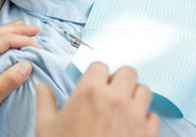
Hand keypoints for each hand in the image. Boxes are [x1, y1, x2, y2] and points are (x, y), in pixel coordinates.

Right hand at [36, 62, 159, 136]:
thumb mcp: (46, 127)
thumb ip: (45, 102)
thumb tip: (42, 87)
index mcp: (90, 92)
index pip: (100, 66)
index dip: (96, 75)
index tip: (93, 85)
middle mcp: (116, 99)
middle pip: (128, 72)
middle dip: (120, 80)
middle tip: (110, 94)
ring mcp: (134, 116)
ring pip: (144, 90)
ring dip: (135, 96)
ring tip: (123, 109)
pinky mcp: (147, 133)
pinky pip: (153, 116)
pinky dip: (145, 120)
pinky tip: (132, 127)